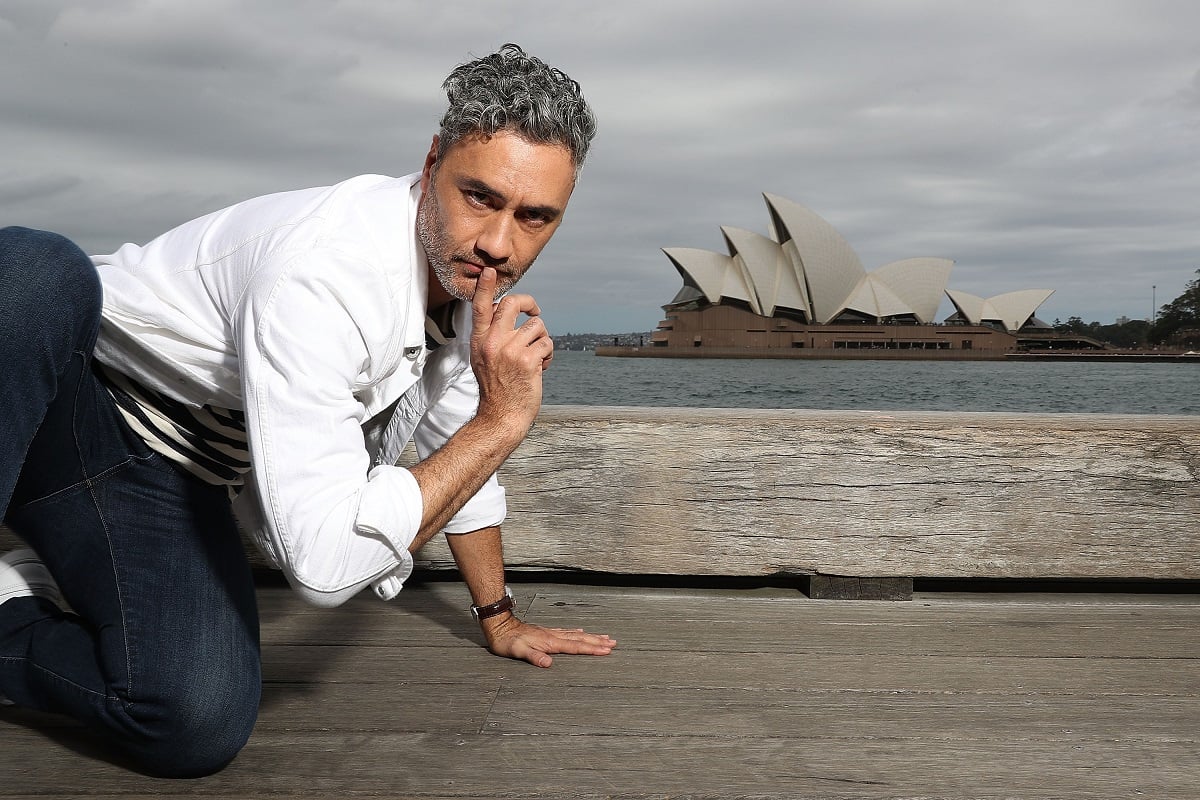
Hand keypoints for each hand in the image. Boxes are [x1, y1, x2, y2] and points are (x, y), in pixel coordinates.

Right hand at [470, 267, 554, 434]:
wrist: (501, 415)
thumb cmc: (496, 387)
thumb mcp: (483, 357)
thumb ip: (492, 335)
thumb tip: (506, 311)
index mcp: (479, 340)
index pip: (480, 307)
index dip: (485, 287)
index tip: (489, 271)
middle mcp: (492, 342)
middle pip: (512, 303)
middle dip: (528, 303)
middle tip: (534, 311)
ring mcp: (510, 350)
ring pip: (536, 325)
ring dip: (541, 339)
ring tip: (536, 356)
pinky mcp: (527, 360)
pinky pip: (546, 343)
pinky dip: (548, 354)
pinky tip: (540, 367)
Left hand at [483, 614, 616, 668]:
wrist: (500, 625)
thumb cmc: (507, 641)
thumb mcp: (518, 651)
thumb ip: (534, 657)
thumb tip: (548, 664)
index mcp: (550, 642)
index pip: (575, 646)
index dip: (591, 649)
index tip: (606, 650)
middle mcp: (553, 636)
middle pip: (581, 639)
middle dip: (598, 642)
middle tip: (613, 643)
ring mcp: (551, 633)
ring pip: (576, 634)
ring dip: (592, 636)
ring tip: (605, 637)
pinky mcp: (546, 632)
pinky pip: (568, 632)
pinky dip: (578, 632)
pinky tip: (581, 631)